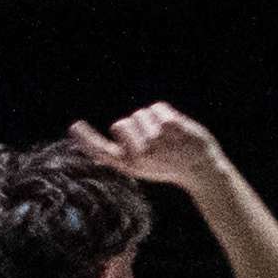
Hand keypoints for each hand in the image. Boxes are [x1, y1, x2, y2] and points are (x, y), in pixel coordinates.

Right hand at [67, 100, 224, 195]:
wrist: (202, 169)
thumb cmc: (169, 166)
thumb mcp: (142, 167)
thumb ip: (121, 154)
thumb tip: (101, 141)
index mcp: (130, 165)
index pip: (101, 150)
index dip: (85, 138)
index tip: (74, 126)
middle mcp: (140, 154)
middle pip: (121, 123)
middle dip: (134, 126)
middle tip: (154, 140)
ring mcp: (155, 140)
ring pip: (140, 114)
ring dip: (152, 120)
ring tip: (168, 137)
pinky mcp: (170, 127)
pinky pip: (158, 108)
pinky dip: (167, 114)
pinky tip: (177, 130)